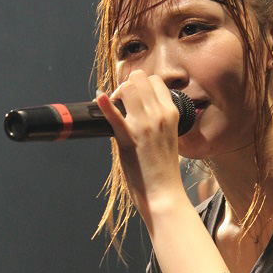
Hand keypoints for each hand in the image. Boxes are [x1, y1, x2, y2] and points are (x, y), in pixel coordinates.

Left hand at [97, 71, 185, 218]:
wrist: (163, 193)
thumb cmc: (164, 170)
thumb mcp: (168, 137)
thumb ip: (158, 120)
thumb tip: (138, 110)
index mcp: (171, 114)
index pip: (155, 81)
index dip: (142, 85)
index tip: (134, 96)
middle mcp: (159, 115)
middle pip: (140, 79)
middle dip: (127, 85)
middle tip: (121, 100)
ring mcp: (144, 125)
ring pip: (127, 88)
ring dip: (117, 93)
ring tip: (114, 105)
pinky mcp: (128, 138)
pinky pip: (114, 115)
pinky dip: (105, 104)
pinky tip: (100, 97)